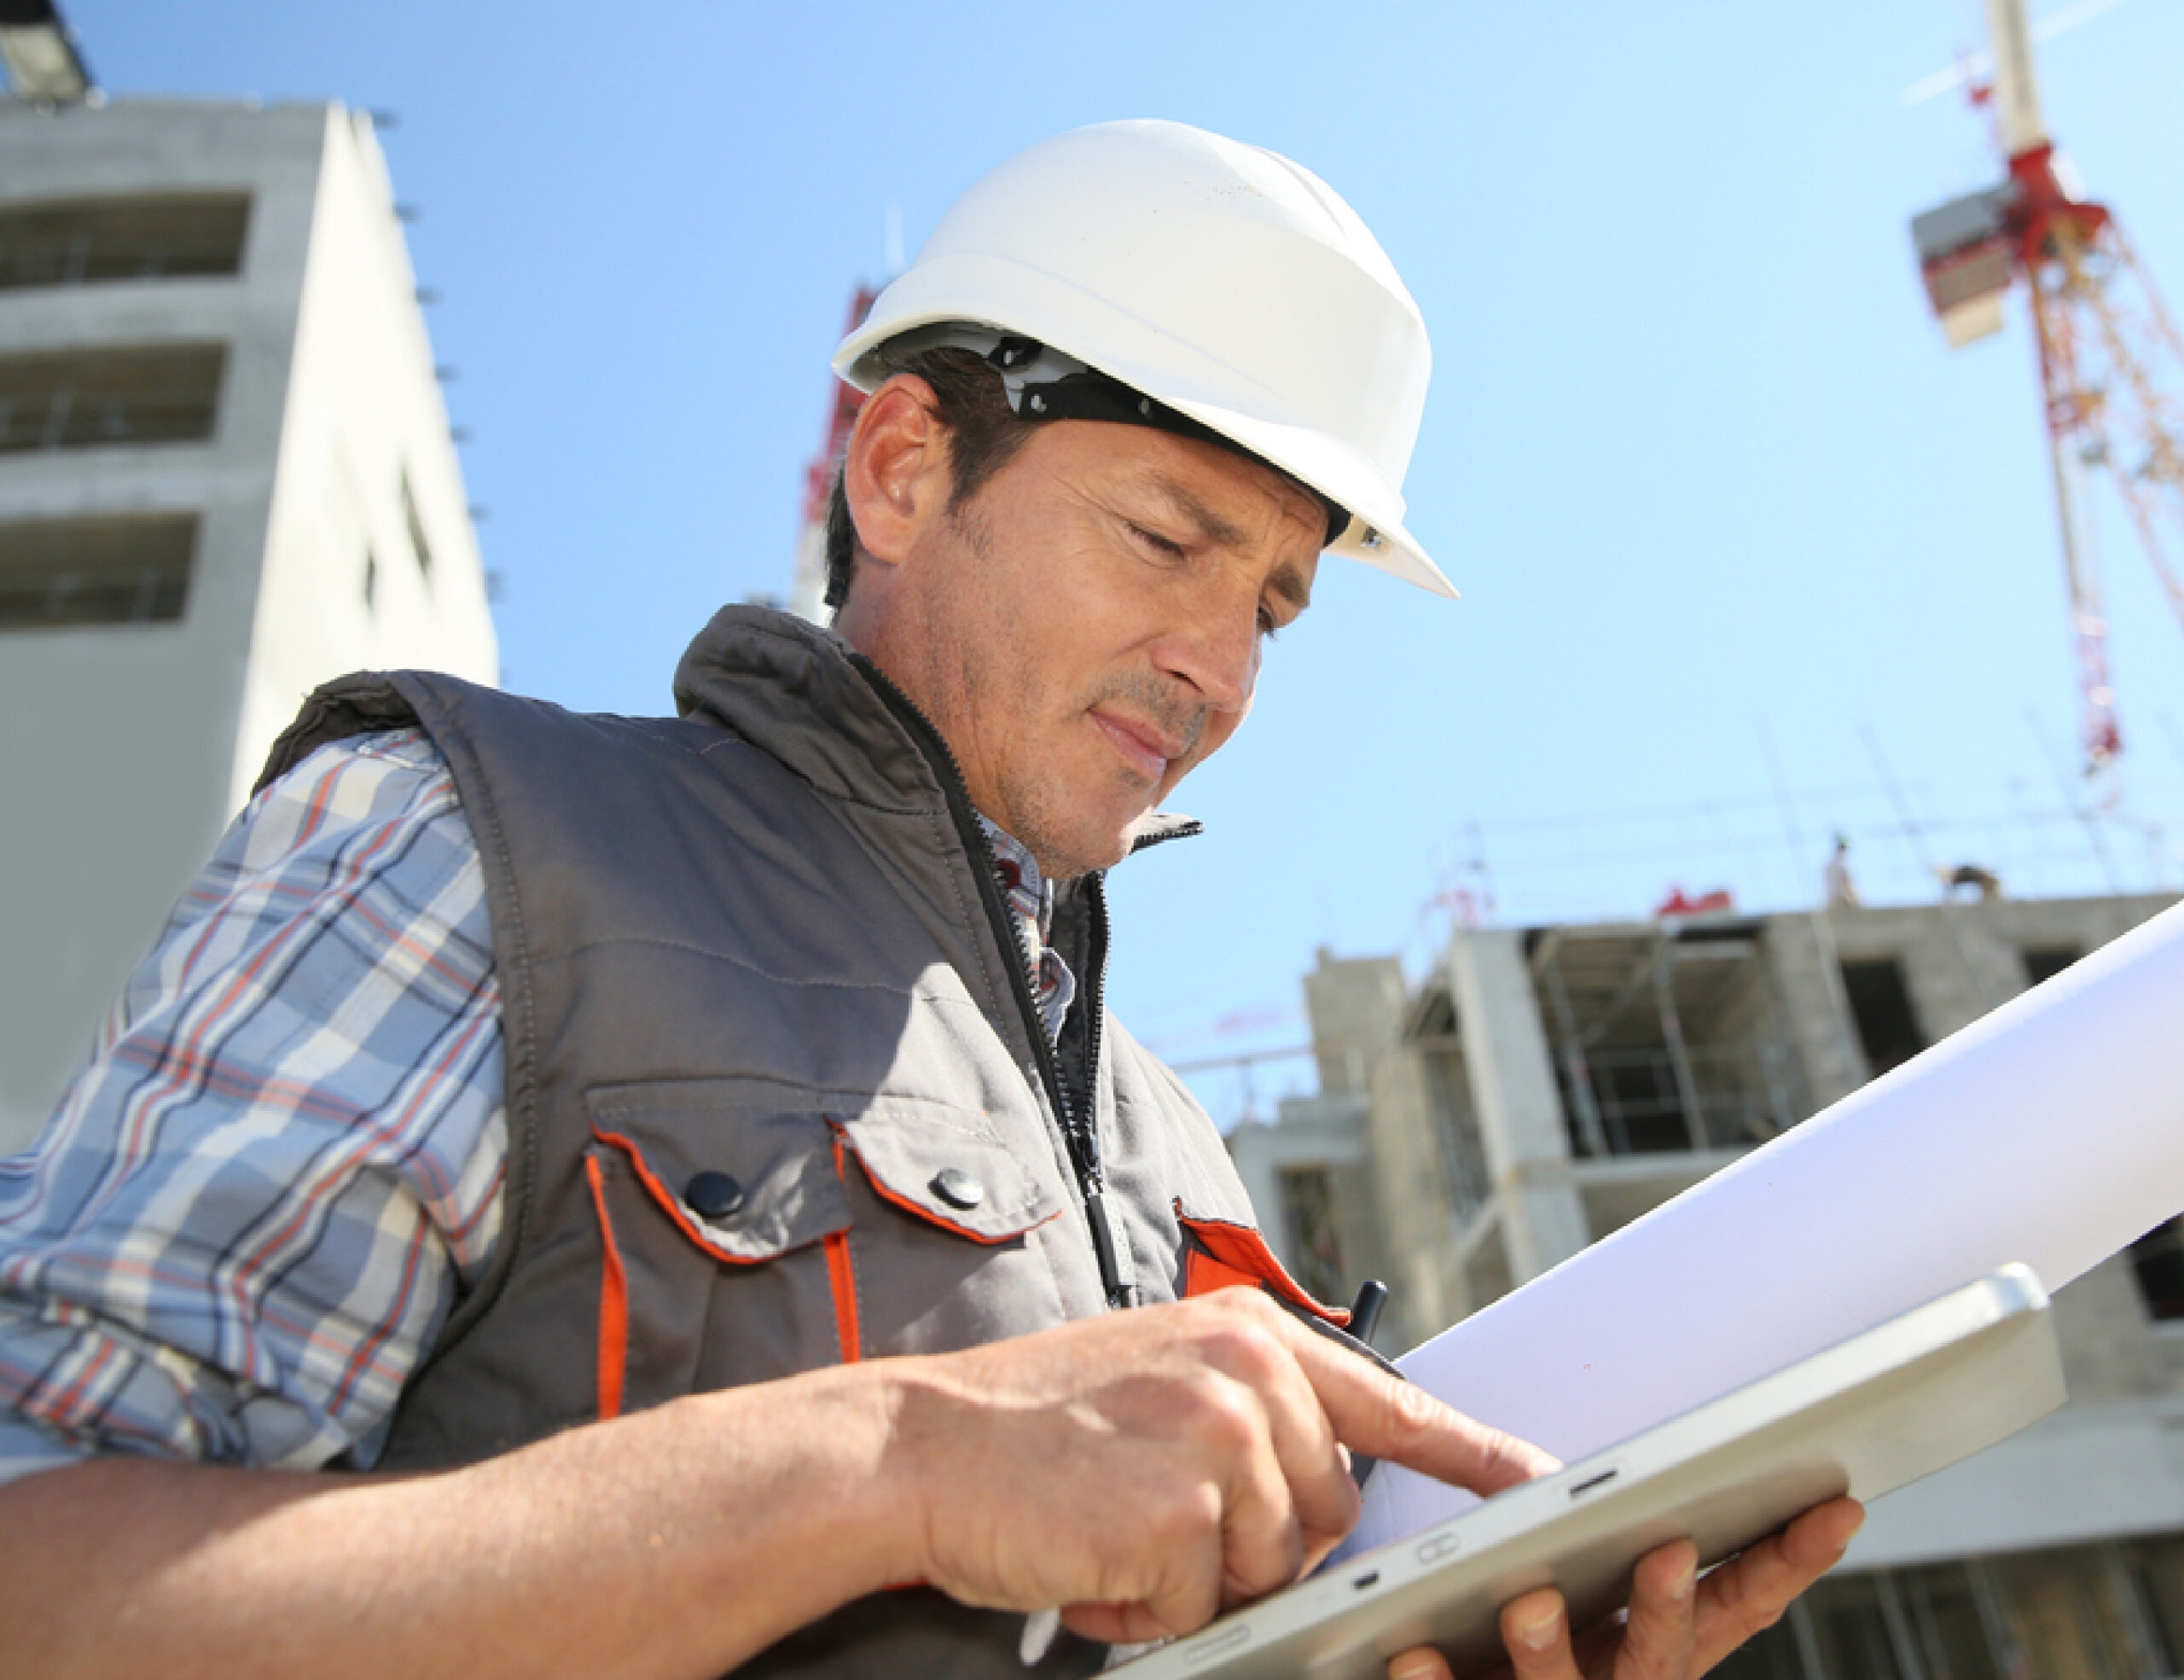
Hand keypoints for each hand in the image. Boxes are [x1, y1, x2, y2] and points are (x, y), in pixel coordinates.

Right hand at [876, 1288, 1556, 1647]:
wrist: (918, 1447)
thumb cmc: (1030, 1423)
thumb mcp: (1155, 1373)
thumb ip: (1248, 1407)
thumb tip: (1321, 1493)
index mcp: (1247, 1334)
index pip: (1391, 1404)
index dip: (1474, 1454)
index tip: (1541, 1482)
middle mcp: (1249, 1375)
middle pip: (1326, 1516)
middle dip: (1253, 1546)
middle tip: (1150, 1519)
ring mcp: (1220, 1441)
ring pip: (1270, 1570)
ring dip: (1195, 1582)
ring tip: (1109, 1535)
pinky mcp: (1183, 1514)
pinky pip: (1206, 1610)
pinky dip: (1148, 1612)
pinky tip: (1090, 1566)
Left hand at [1384, 1497, 1864, 1679]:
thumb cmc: (1540, 1651)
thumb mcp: (1607, 1602)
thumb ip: (1636, 1550)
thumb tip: (1669, 1467)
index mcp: (1662, 1650)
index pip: (1742, 1606)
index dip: (1792, 1561)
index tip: (1837, 1504)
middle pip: (1660, 1660)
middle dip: (1666, 1609)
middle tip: (1668, 1549)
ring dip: (1547, 1649)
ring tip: (1527, 1601)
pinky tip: (1414, 1651)